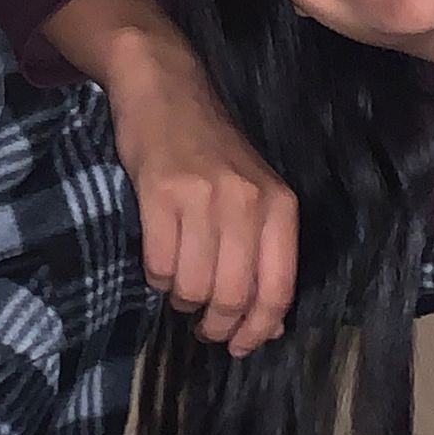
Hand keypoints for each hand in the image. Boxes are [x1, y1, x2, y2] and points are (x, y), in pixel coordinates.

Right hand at [42, 0, 296, 354]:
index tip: (241, 346)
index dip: (258, 329)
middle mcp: (246, 202)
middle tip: (203, 325)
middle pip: (233, 295)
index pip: (277, 288)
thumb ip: (265, 254)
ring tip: (177, 284)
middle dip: (215, 323)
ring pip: (192, 285)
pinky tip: (157, 262)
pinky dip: (154, 276)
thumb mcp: (252, 194)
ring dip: (180, 298)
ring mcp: (202, 196)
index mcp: (279, 205)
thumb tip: (268, 326)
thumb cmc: (210, 148)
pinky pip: (157, 263)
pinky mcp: (159, 192)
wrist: (165, 88)